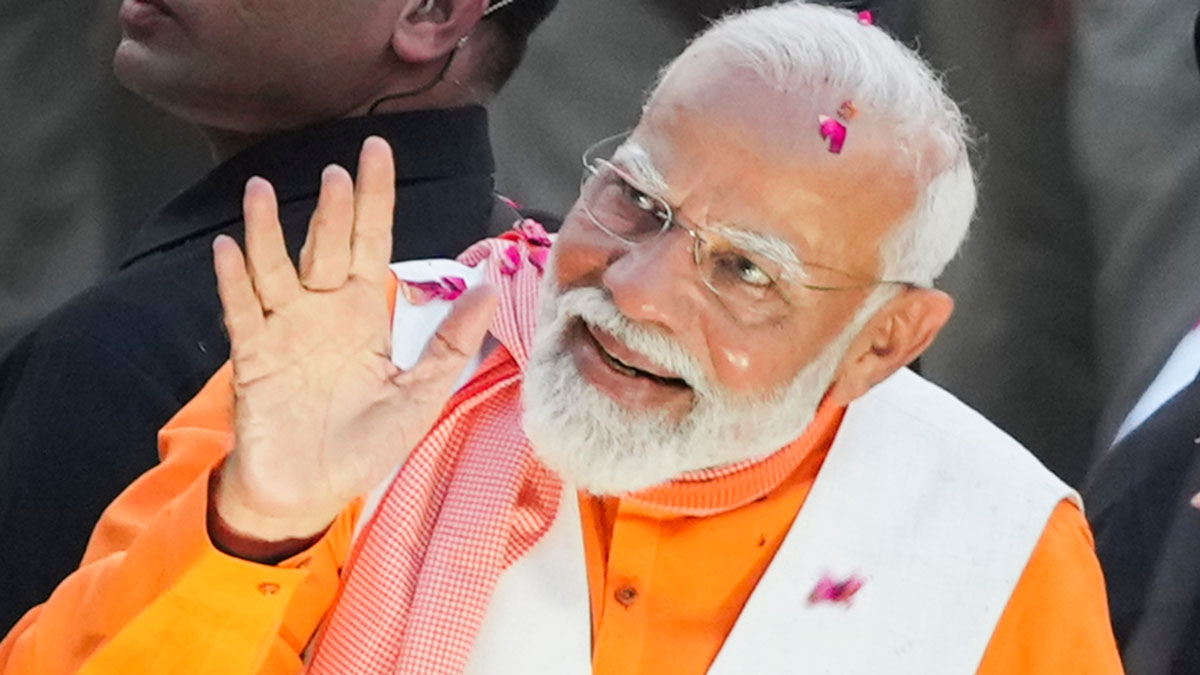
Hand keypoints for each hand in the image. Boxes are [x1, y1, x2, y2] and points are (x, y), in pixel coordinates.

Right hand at [211, 137, 496, 540]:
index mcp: (363, 315)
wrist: (310, 493)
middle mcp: (321, 312)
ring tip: (260, 191)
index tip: (376, 152)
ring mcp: (284, 332)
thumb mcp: (420, 394)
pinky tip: (229, 249)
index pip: (370, 244)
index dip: (375, 200)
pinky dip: (234, 282)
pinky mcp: (254, 360)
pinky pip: (242, 314)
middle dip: (333, 211)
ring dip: (268, 232)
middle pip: (326, 248)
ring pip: (275, 270)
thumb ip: (451, 344)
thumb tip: (488, 287)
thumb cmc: (364, 442)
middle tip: (340, 171)